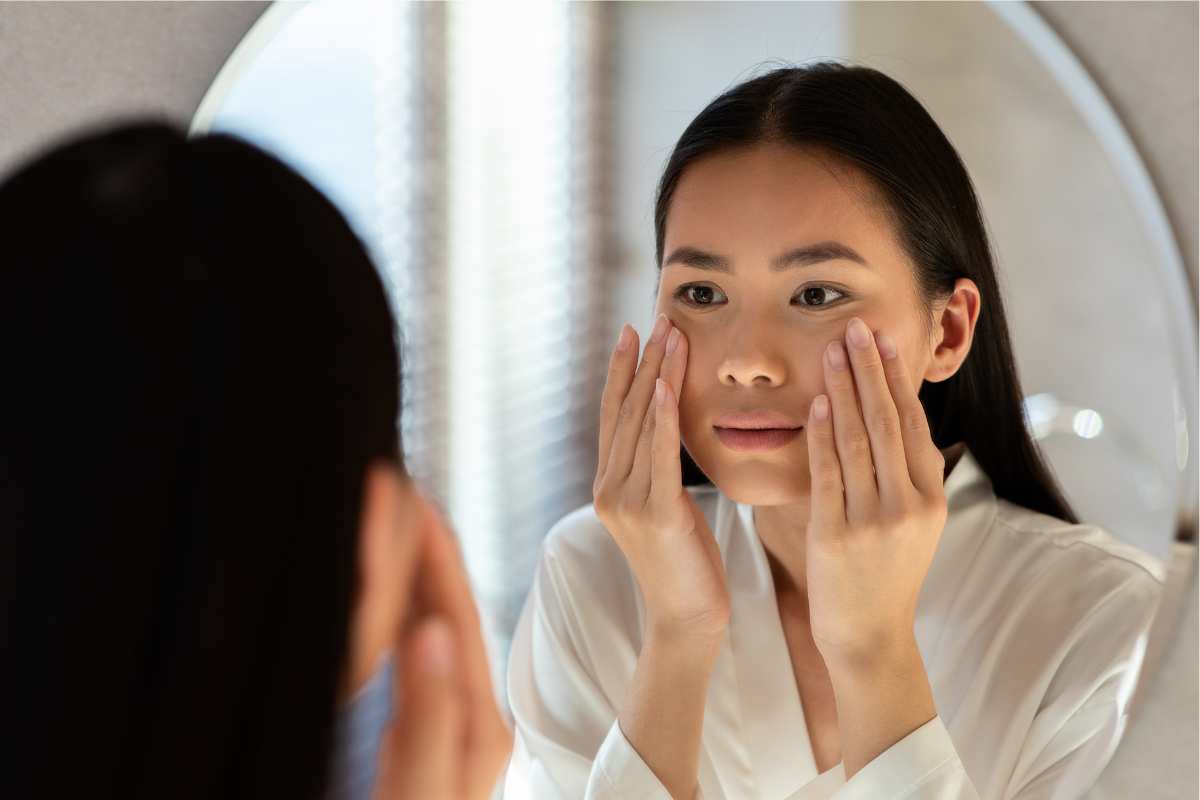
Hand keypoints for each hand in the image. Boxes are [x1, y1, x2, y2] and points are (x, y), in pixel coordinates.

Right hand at [372, 501, 512, 799]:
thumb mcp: (420, 781)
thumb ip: (429, 712)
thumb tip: (432, 631)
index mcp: (478, 724)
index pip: (459, 621)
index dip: (441, 560)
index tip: (423, 504)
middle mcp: (471, 719)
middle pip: (450, 620)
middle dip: (429, 559)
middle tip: (407, 501)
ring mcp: (449, 728)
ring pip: (432, 637)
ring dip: (415, 585)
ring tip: (393, 536)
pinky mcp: (424, 741)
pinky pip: (414, 666)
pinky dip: (400, 626)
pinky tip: (387, 612)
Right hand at [593, 314, 729, 640]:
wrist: (687, 620)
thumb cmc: (686, 565)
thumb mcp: (667, 510)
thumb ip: (658, 473)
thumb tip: (669, 435)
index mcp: (610, 485)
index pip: (616, 415)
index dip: (623, 371)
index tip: (634, 331)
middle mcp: (609, 487)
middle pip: (627, 411)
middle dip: (643, 361)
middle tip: (659, 317)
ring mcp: (626, 501)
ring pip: (642, 424)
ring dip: (657, 375)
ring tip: (670, 335)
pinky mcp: (653, 514)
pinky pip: (658, 455)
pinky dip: (662, 417)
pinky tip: (667, 386)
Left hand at [803, 317, 947, 671]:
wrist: (869, 636)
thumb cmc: (884, 574)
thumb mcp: (912, 524)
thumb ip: (906, 475)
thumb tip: (896, 418)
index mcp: (930, 497)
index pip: (913, 423)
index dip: (898, 378)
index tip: (886, 338)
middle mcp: (908, 504)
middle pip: (888, 422)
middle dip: (871, 369)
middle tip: (857, 325)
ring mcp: (874, 520)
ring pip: (859, 439)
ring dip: (845, 389)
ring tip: (833, 349)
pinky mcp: (837, 534)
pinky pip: (829, 473)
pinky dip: (823, 434)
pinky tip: (818, 402)